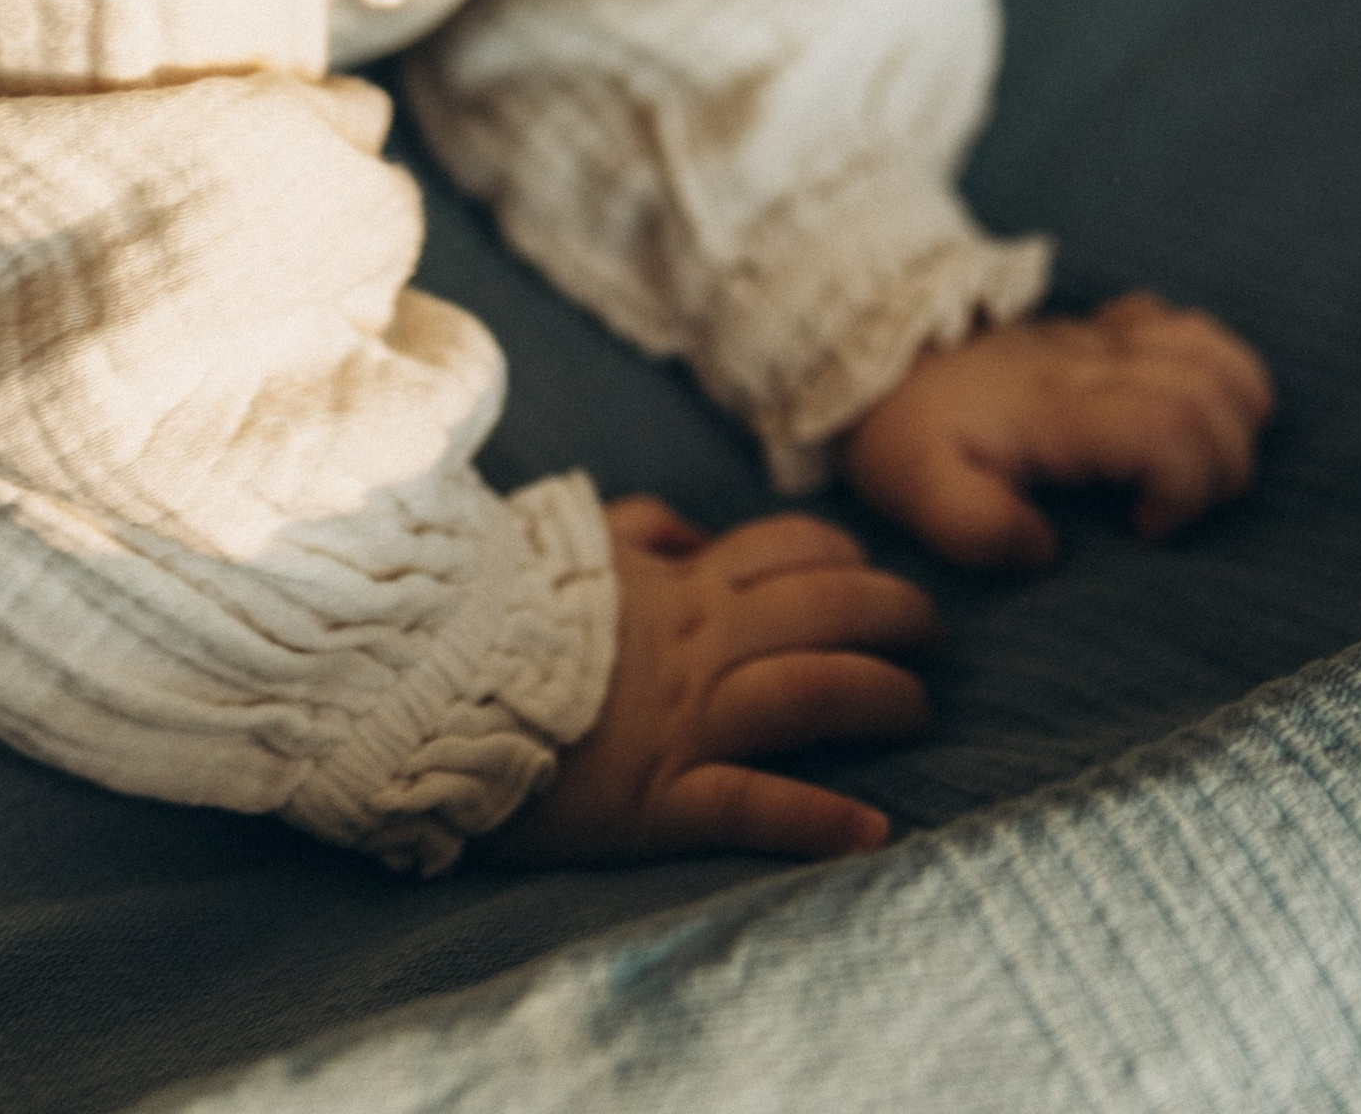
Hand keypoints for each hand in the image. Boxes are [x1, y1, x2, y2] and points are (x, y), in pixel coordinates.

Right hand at [497, 496, 935, 867]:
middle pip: (824, 610)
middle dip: (895, 615)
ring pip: (807, 690)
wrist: (425, 685)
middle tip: (935, 636)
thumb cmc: (496, 617)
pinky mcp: (657, 797)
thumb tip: (693, 531)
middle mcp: (696, 642)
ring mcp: (681, 719)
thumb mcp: (569, 546)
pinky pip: (750, 803)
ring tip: (919, 710)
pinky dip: (815, 818)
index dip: (846, 557)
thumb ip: (640, 530)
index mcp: (676, 586)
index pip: (788, 550)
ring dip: (878, 697)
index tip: (873, 574)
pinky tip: (872, 829)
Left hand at [844, 296, 1274, 569]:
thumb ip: (974, 526)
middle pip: (1212, 394)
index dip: (1186, 488)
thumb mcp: (915, 489)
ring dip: (1234, 415)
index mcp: (1059, 405)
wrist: (874, 355)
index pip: (1170, 426)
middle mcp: (1095, 361)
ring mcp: (1104, 338)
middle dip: (1222, 466)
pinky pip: (1189, 327)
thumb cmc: (904, 432)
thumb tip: (1045, 550)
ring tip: (1192, 467)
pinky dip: (1216, 369)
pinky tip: (1184, 414)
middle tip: (1173, 510)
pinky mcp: (1104, 328)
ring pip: (1215, 352)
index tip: (1144, 532)